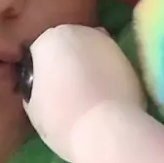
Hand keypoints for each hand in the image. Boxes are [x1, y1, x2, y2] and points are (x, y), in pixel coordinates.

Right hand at [24, 25, 143, 160]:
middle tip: (66, 92)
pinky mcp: (130, 59)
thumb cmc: (61, 117)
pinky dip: (107, 75)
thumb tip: (43, 84)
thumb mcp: (33, 103)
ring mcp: (109, 43)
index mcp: (51, 38)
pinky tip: (105, 98)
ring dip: (88, 66)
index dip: (41, 71)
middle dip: (67, 61)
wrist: (107, 130)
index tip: (44, 91)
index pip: (40, 50)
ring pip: (92, 51)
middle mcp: (81, 31)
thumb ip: (36, 84)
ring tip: (88, 95)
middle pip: (68, 44)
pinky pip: (110, 65)